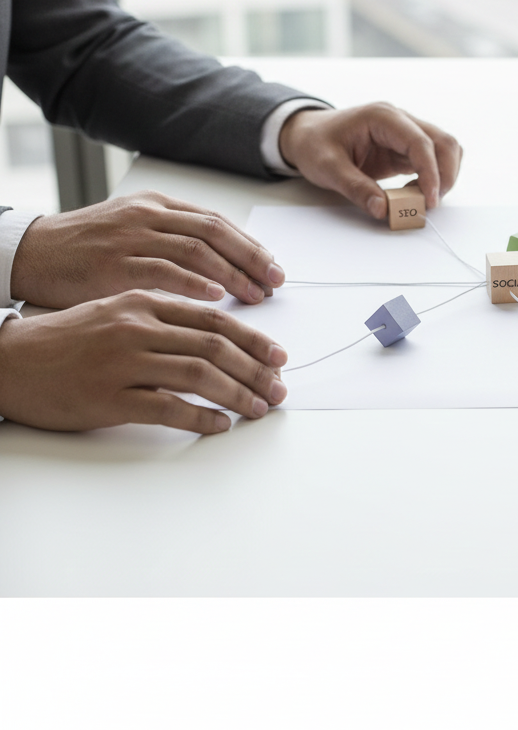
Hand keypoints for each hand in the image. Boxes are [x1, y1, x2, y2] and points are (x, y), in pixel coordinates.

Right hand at [0, 290, 288, 432]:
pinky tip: (221, 426)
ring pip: (198, 375)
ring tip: (259, 407)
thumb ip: (165, 317)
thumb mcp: (118, 311)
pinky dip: (201, 418)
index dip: (253, 338)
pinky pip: (168, 409)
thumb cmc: (67, 338)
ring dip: (238, 394)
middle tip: (279, 386)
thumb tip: (218, 337)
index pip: (213, 319)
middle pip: (214, 346)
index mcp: (143, 303)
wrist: (9, 360)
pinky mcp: (109, 398)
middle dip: (255, 368)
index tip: (279, 355)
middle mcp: (137, 328)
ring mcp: (123, 363)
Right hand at [10, 191, 284, 309]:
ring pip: (195, 251)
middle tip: (276, 285)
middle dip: (251, 259)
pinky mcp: (111, 267)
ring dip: (232, 276)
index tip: (275, 269)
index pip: (216, 222)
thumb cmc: (87, 250)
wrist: (29, 255)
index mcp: (156, 206)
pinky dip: (193, 285)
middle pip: (214, 233)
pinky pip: (161, 273)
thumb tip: (228, 265)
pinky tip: (215, 300)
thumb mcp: (135, 232)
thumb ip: (176, 242)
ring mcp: (129, 239)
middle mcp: (147, 217)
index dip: (250, 246)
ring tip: (256, 298)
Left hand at [278, 103, 462, 219]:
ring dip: (444, 176)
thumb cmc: (314, 144)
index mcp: (382, 117)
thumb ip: (356, 188)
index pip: (420, 142)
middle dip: (445, 175)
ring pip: (444, 150)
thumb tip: (383, 209)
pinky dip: (434, 178)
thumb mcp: (327, 167)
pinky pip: (433, 160)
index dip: (431, 172)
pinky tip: (416, 193)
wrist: (307, 135)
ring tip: (422, 199)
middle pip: (443, 142)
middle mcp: (400, 120)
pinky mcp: (405, 149)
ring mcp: (405, 133)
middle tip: (430, 203)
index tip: (429, 201)